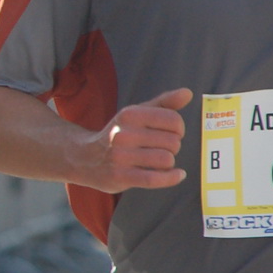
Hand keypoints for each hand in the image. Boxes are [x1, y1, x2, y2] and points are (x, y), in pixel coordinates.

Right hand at [74, 88, 191, 193]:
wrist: (85, 158)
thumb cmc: (119, 134)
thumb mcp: (137, 114)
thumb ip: (164, 103)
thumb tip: (188, 93)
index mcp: (130, 114)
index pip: (173, 120)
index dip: (179, 128)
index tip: (172, 133)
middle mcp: (124, 134)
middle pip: (173, 142)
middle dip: (173, 147)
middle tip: (162, 148)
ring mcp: (120, 157)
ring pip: (166, 160)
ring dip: (169, 162)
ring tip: (160, 161)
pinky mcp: (120, 177)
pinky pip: (155, 178)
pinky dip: (172, 178)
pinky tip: (178, 175)